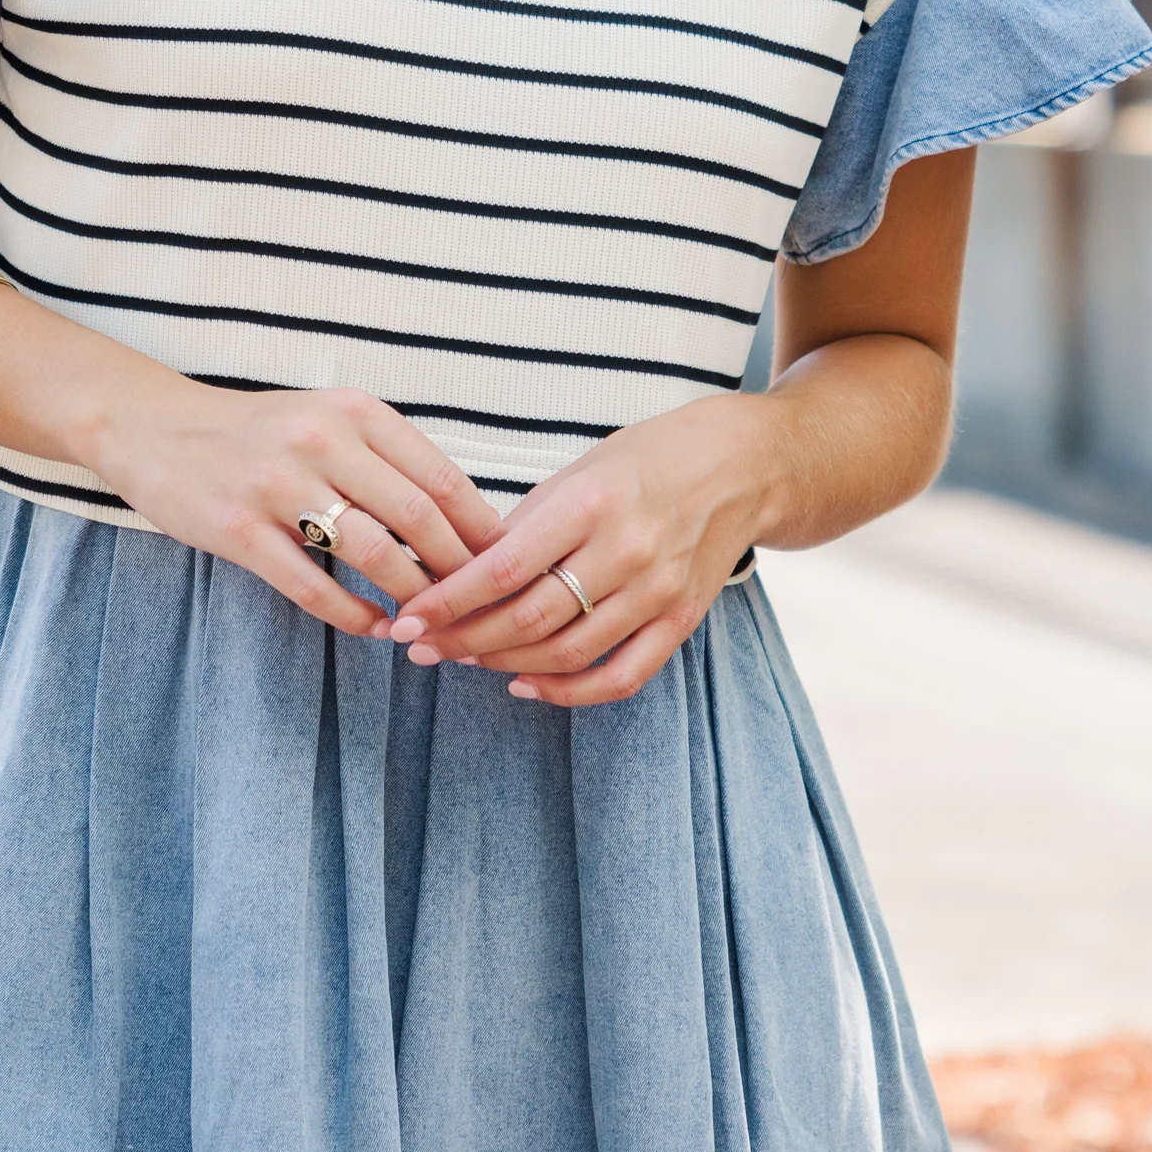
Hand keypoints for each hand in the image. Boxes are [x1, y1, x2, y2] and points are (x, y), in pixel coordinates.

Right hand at [88, 376, 503, 638]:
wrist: (153, 429)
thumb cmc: (257, 432)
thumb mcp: (327, 420)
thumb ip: (387, 459)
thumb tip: (465, 519)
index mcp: (354, 411)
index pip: (441, 477)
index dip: (481, 530)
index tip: (508, 566)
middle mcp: (321, 440)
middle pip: (419, 517)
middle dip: (459, 571)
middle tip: (479, 608)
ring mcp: (278, 485)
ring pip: (374, 553)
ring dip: (413, 597)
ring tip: (432, 623)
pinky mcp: (239, 530)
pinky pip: (313, 586)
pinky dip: (354, 615)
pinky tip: (375, 628)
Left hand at [374, 393, 771, 704]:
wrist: (743, 465)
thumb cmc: (648, 459)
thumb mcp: (580, 471)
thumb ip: (526, 525)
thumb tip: (460, 573)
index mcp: (592, 503)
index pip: (504, 568)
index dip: (449, 601)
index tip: (408, 618)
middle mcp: (627, 551)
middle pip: (529, 618)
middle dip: (464, 639)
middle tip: (422, 646)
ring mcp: (658, 591)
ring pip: (565, 652)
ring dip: (503, 663)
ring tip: (463, 658)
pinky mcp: (681, 620)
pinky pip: (620, 677)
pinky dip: (568, 692)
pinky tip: (526, 684)